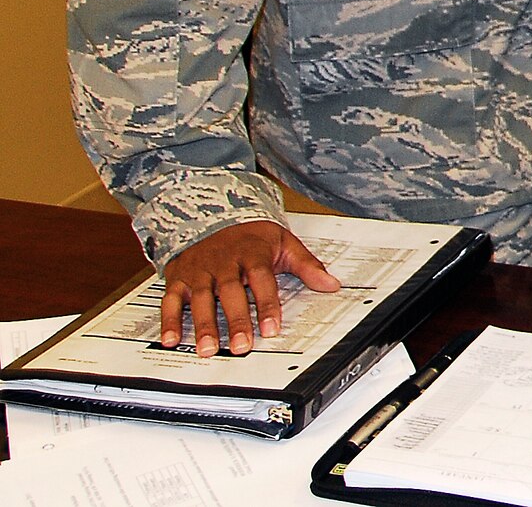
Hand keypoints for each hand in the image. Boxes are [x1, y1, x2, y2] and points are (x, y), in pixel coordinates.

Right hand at [159, 221, 339, 356]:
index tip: (272, 328)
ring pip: (200, 299)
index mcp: (252, 254)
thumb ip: (307, 265)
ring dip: (203, 325)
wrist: (212, 214)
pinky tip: (171, 340)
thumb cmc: (251, 236)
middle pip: (230, 292)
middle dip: (236, 320)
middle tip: (242, 345)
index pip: (261, 280)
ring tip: (209, 349)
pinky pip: (170, 300)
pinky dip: (169, 320)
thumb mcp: (283, 242)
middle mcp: (224, 263)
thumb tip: (331, 284)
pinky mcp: (178, 278)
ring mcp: (199, 271)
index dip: (267, 304)